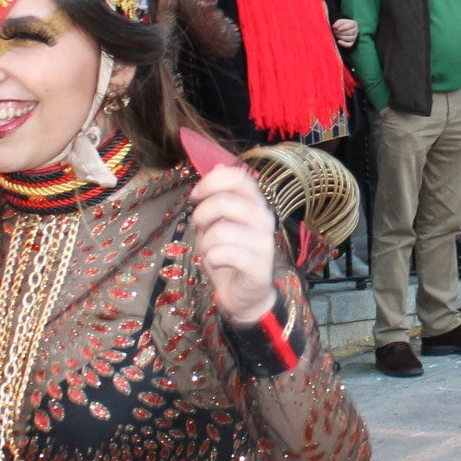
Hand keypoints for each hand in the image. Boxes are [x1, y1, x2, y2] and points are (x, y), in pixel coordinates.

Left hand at [188, 164, 279, 325]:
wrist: (244, 295)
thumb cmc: (228, 256)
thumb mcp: (216, 222)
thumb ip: (218, 197)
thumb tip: (218, 166)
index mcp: (255, 203)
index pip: (238, 177)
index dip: (211, 182)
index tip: (196, 196)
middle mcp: (264, 218)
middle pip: (225, 201)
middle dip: (202, 215)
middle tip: (199, 228)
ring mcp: (265, 242)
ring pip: (220, 230)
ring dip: (205, 242)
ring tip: (210, 250)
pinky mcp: (260, 266)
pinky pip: (224, 253)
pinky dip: (212, 258)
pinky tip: (216, 263)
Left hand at [332, 16, 358, 48]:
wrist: (343, 30)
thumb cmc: (342, 25)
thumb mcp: (340, 22)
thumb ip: (338, 23)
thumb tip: (334, 27)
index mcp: (354, 24)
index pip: (350, 25)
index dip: (344, 27)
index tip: (338, 29)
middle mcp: (355, 30)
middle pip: (349, 32)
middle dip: (341, 32)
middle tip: (335, 31)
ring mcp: (354, 37)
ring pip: (349, 38)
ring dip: (341, 37)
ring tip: (336, 35)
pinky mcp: (351, 42)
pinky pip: (349, 45)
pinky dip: (343, 44)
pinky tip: (339, 41)